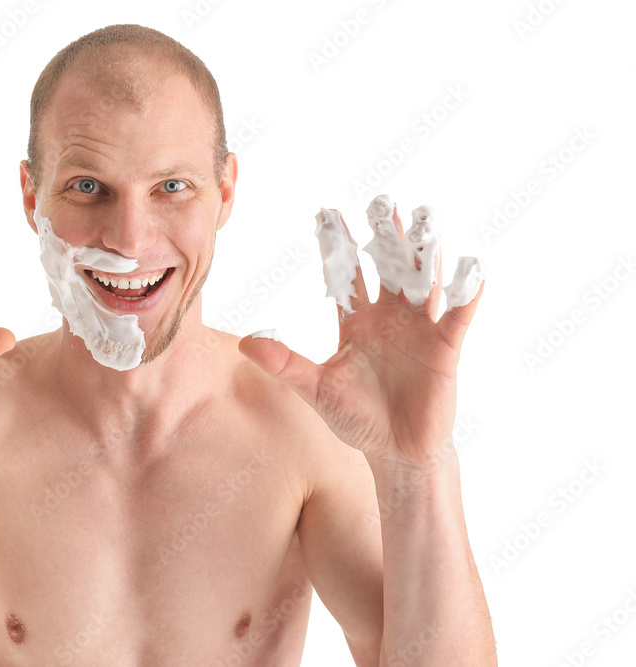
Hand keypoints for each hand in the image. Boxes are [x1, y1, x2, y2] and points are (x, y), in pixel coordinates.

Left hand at [239, 203, 481, 469]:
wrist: (395, 451)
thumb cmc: (356, 419)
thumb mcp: (315, 389)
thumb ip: (284, 364)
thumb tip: (245, 343)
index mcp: (356, 322)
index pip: (346, 276)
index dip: (337, 247)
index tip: (326, 214)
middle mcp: (389, 317)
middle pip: (387, 268)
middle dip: (384, 236)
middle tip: (380, 201)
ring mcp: (419, 328)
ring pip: (423, 281)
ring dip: (424, 252)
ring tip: (424, 218)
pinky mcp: (446, 346)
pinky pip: (459, 316)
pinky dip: (466, 292)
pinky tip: (470, 267)